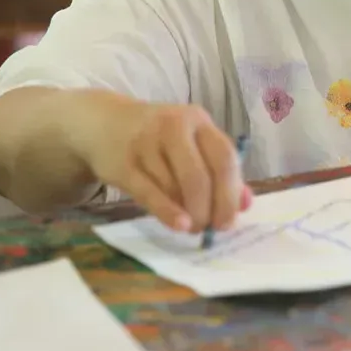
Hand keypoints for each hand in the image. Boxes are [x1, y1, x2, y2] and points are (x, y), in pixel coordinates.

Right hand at [80, 100, 252, 233]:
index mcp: (198, 121)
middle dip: (209, 208)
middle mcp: (174, 126)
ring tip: (191, 225)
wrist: (103, 124)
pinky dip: (168, 212)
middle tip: (209, 228)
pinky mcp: (123, 163)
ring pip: (175, 187)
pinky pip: (150, 193)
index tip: (230, 221)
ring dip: (187, 213)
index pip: (224, 157)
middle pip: (200, 175)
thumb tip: (246, 204)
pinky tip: (180, 225)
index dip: (231, 193)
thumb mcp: (192, 143)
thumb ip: (219, 170)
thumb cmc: (158, 138)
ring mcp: (146, 143)